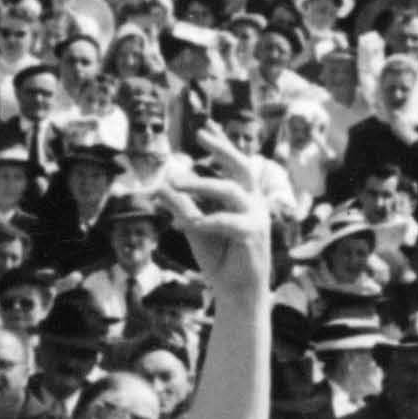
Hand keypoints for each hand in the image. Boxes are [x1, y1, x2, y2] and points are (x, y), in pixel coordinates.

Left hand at [168, 127, 273, 303]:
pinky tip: (187, 224)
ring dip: (201, 184)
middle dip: (221, 149)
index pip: (234, 164)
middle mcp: (253, 202)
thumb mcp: (194, 226)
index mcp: (242, 197)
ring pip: (231, 190)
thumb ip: (181, 205)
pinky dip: (206, 221)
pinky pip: (228, 222)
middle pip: (241, 167)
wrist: (236, 292)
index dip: (222, 143)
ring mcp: (256, 217)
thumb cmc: (219, 258)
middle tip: (200, 136)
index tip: (206, 126)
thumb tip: (161, 183)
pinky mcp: (253, 235)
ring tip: (174, 183)